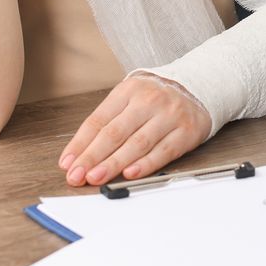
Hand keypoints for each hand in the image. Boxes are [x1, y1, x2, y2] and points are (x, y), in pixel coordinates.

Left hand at [58, 72, 212, 187]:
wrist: (198, 87)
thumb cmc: (155, 99)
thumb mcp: (129, 99)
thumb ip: (107, 123)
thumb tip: (79, 154)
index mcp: (128, 91)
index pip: (98, 120)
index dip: (80, 144)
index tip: (67, 163)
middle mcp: (149, 100)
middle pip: (115, 132)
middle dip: (92, 156)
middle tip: (77, 175)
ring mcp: (169, 116)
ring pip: (137, 143)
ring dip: (114, 163)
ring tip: (96, 177)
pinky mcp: (186, 132)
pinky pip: (163, 151)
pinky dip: (146, 164)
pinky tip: (130, 173)